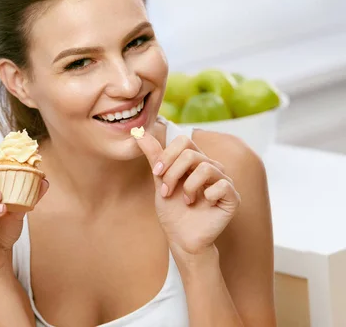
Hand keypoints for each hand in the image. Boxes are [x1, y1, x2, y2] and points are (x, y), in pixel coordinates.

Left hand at [135, 133, 240, 255]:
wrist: (181, 238)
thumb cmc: (172, 210)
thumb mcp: (160, 180)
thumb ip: (155, 156)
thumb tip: (139, 133)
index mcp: (195, 161)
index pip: (184, 141)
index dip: (168, 155)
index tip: (156, 173)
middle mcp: (211, 167)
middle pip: (191, 154)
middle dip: (173, 174)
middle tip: (166, 192)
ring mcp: (224, 181)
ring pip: (205, 167)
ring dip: (188, 186)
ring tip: (185, 200)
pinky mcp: (233, 197)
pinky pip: (222, 185)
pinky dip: (206, 195)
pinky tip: (202, 204)